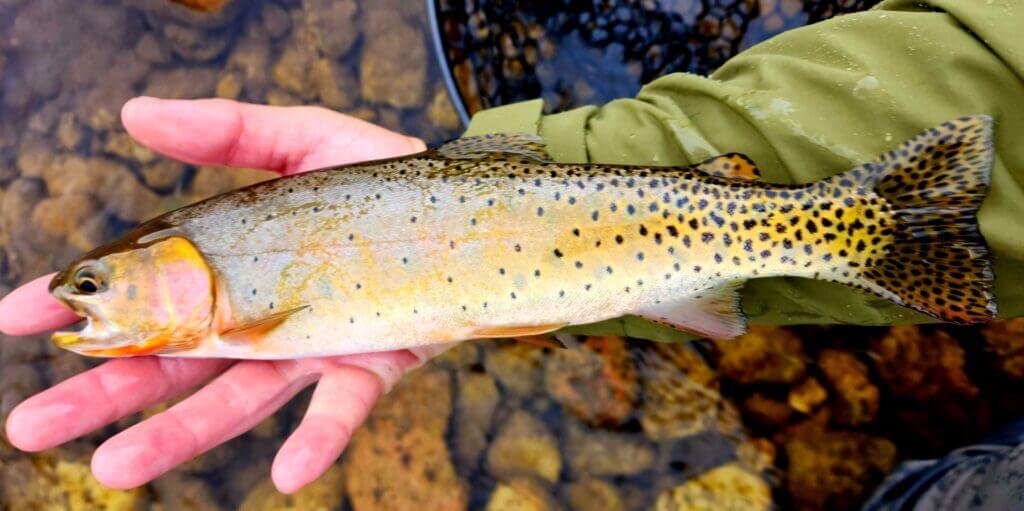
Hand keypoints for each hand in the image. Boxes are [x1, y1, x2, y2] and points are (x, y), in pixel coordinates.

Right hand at [0, 97, 449, 492]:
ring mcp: (318, 343)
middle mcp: (267, 313)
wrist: (475, 201)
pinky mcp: (376, 360)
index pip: (146, 287)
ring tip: (115, 469)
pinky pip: (343, 404)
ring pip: (241, 396)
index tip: (19, 318)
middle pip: (176, 360)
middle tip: (32, 427)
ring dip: (182, 434)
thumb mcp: (302, 138)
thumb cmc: (383, 171)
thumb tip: (134, 111)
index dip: (84, 303)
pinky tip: (285, 473)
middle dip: (105, 393)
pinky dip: (316, 437)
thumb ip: (227, 131)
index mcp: (237, 263)